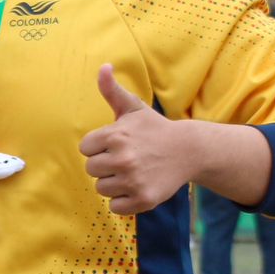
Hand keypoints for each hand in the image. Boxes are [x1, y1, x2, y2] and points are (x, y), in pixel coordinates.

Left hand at [79, 64, 189, 215]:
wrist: (189, 150)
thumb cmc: (153, 129)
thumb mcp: (132, 107)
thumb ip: (111, 89)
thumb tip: (103, 66)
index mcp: (115, 135)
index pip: (85, 149)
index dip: (99, 147)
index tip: (116, 144)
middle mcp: (123, 158)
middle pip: (91, 169)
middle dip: (105, 165)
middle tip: (126, 158)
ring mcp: (133, 180)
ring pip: (102, 189)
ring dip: (114, 183)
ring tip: (133, 171)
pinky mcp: (143, 199)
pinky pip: (116, 207)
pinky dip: (124, 201)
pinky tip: (137, 186)